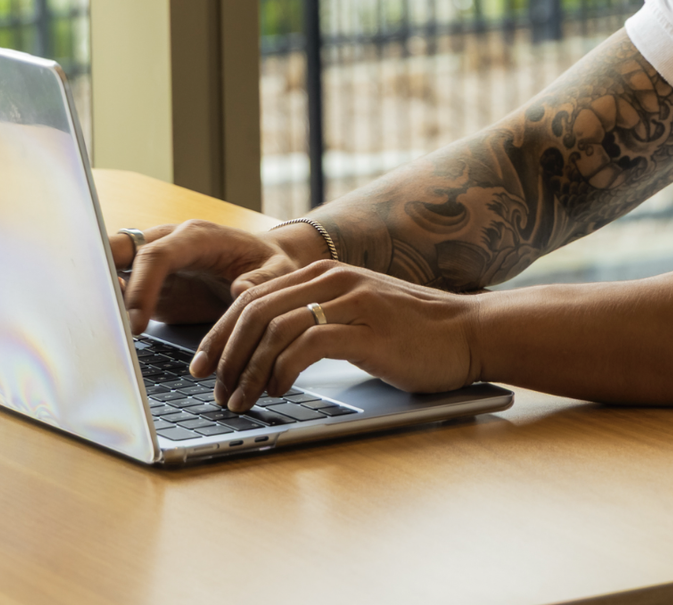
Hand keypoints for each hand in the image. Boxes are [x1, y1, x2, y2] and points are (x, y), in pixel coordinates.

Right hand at [112, 219, 309, 334]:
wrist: (268, 265)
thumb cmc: (273, 264)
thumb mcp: (279, 271)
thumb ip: (262, 281)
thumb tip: (239, 291)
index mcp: (196, 237)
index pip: (157, 255)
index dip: (141, 288)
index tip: (137, 324)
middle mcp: (168, 244)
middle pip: (119, 248)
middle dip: (100, 275)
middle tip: (95, 315)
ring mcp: (156, 265)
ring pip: (113, 267)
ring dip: (100, 294)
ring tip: (96, 328)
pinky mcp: (151, 287)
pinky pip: (122, 294)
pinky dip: (109, 310)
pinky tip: (108, 334)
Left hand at [190, 259, 483, 409]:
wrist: (470, 333)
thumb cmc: (414, 333)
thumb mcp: (353, 315)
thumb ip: (308, 312)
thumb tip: (253, 317)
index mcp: (325, 273)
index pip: (252, 297)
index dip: (219, 334)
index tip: (202, 367)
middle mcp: (334, 279)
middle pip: (254, 310)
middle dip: (224, 354)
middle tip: (212, 388)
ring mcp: (351, 301)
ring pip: (274, 328)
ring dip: (247, 370)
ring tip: (239, 400)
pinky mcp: (367, 329)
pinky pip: (306, 346)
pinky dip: (281, 370)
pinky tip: (277, 391)